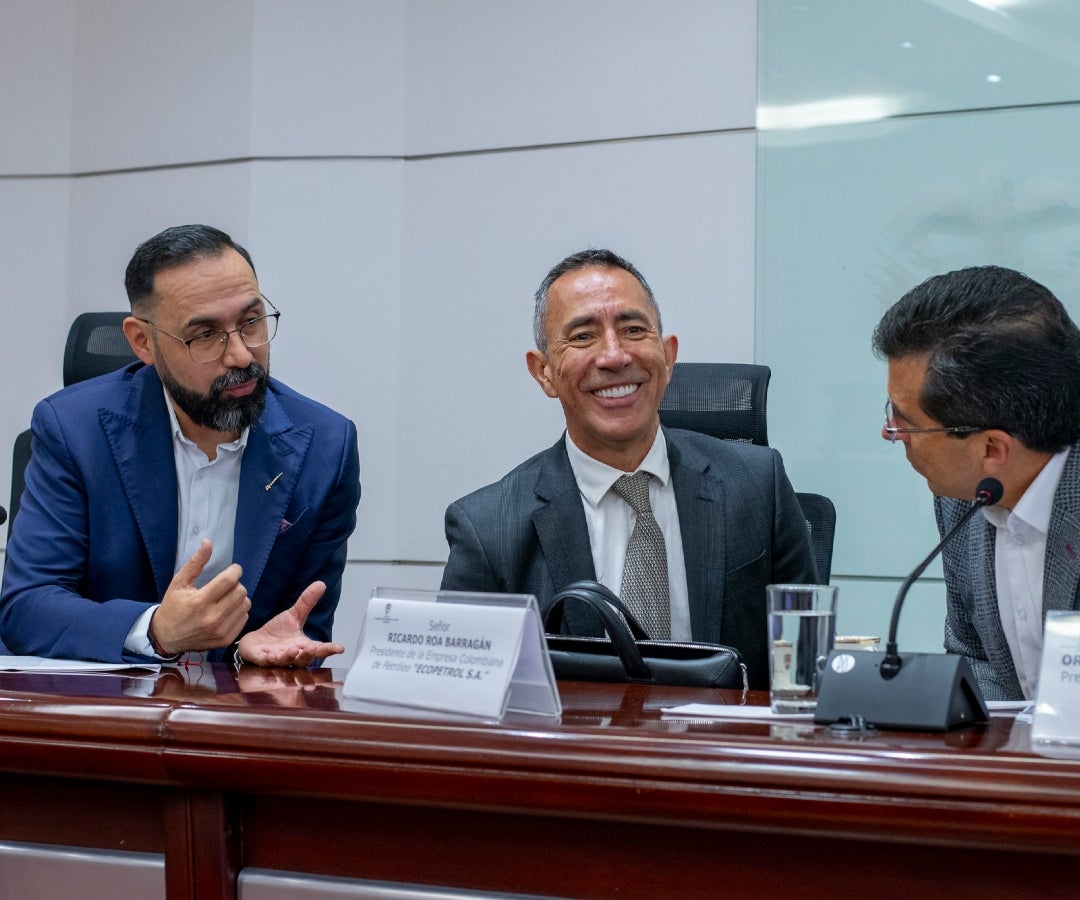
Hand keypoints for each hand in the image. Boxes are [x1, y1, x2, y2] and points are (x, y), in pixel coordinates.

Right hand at [152, 540, 250, 654]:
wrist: (166, 637)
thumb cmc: (173, 607)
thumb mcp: (178, 582)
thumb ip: (195, 562)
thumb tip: (208, 542)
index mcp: (199, 602)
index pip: (229, 580)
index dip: (235, 570)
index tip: (233, 569)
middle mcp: (212, 618)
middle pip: (240, 591)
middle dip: (236, 584)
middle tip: (226, 585)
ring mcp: (220, 631)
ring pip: (245, 604)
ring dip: (239, 597)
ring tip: (226, 597)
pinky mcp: (226, 640)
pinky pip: (244, 618)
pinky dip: (238, 611)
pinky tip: (227, 610)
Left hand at [236, 581, 344, 666]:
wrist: (255, 641)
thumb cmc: (277, 632)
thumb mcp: (293, 615)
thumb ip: (307, 602)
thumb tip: (321, 584)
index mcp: (302, 646)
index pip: (319, 649)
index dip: (329, 649)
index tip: (340, 648)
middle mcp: (292, 655)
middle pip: (304, 660)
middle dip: (308, 655)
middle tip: (312, 648)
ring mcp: (276, 659)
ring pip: (285, 662)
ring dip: (289, 657)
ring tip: (293, 649)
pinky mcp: (260, 659)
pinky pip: (264, 662)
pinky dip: (268, 659)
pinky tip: (270, 655)